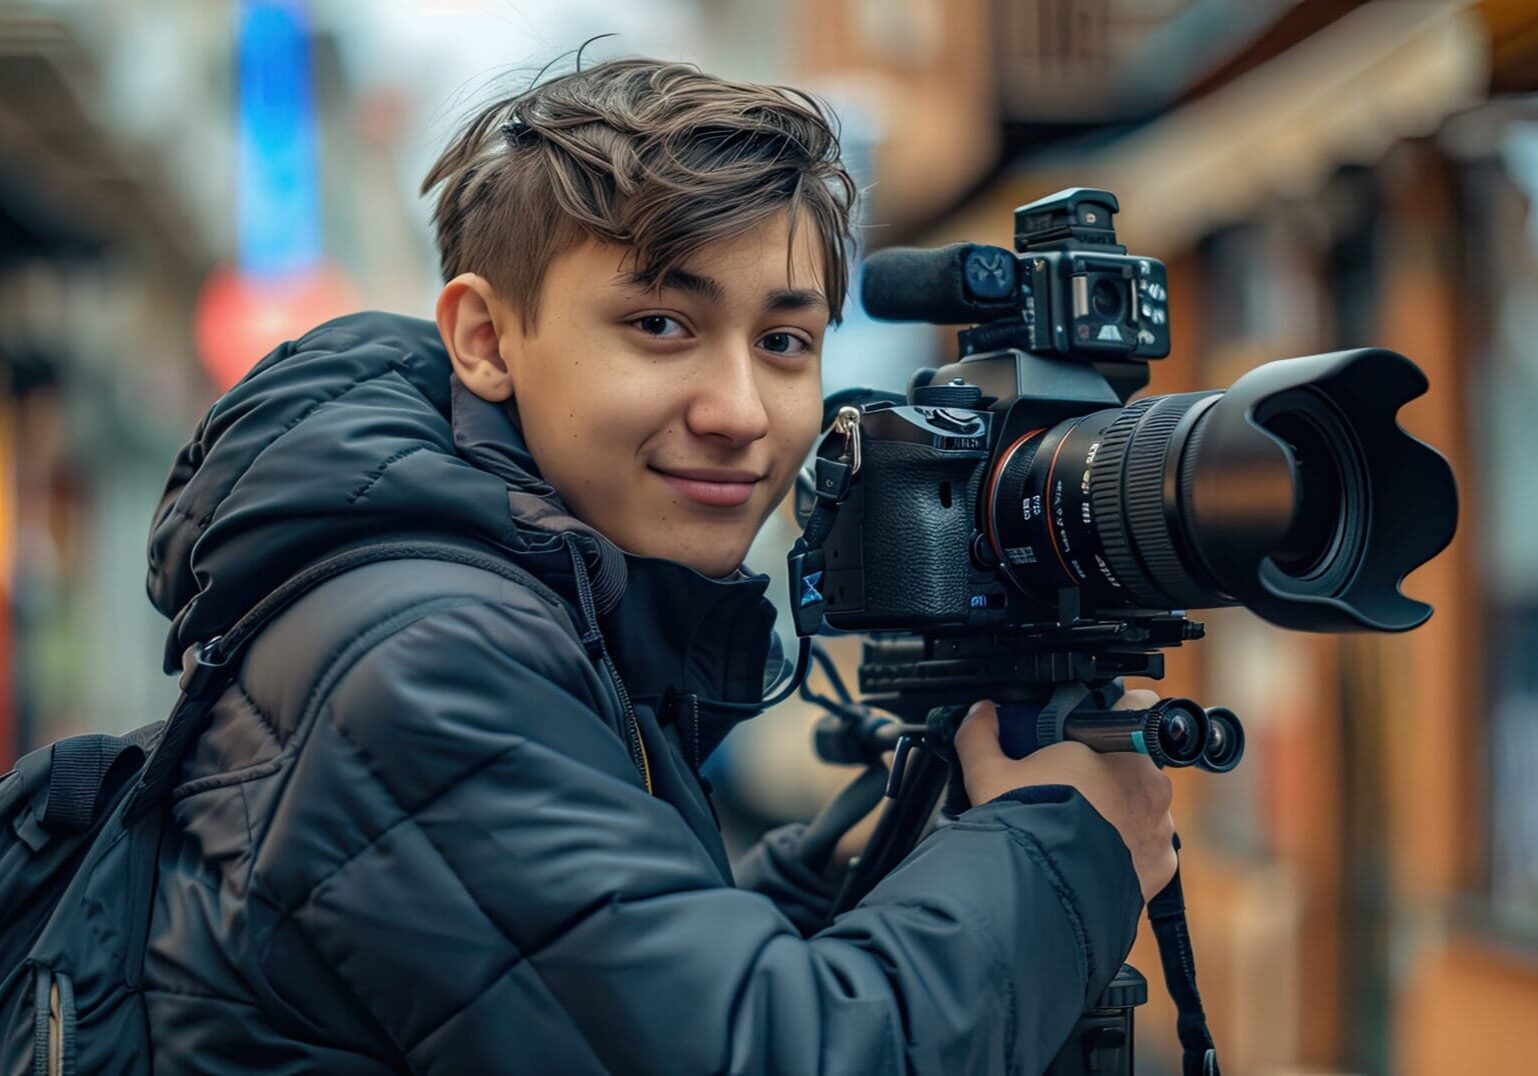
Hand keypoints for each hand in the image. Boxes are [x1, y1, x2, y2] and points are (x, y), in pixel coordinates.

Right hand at [953, 690, 1176, 902]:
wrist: (1044, 890)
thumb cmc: (1025, 825)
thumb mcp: (989, 774)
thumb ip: (981, 735)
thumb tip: (978, 712)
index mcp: (1118, 746)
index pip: (1137, 704)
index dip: (1116, 710)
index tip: (1094, 725)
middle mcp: (1150, 782)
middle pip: (1135, 763)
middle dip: (1109, 772)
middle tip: (1070, 787)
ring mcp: (1160, 825)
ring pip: (1143, 807)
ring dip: (1120, 812)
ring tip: (1080, 828)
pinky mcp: (1162, 864)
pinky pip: (1148, 849)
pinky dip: (1127, 851)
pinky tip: (1094, 856)